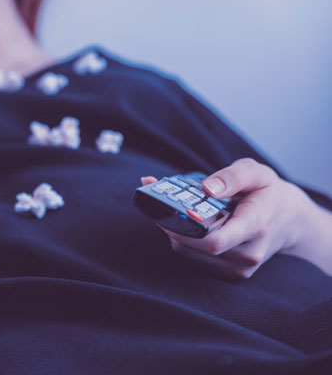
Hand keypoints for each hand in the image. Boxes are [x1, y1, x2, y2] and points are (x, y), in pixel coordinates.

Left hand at [142, 158, 326, 278]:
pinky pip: (194, 259)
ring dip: (174, 233)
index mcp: (256, 226)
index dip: (185, 230)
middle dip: (172, 225)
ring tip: (173, 211)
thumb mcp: (255, 173)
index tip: (169, 211)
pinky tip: (186, 225)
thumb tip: (207, 188)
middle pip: (196, 247)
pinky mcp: (230, 275)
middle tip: (159, 203)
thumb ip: (232, 176)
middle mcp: (249, 254)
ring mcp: (240, 269)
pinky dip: (183, 241)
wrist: (289, 221)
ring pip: (189, 254)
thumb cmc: (267, 193)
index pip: (216, 242)